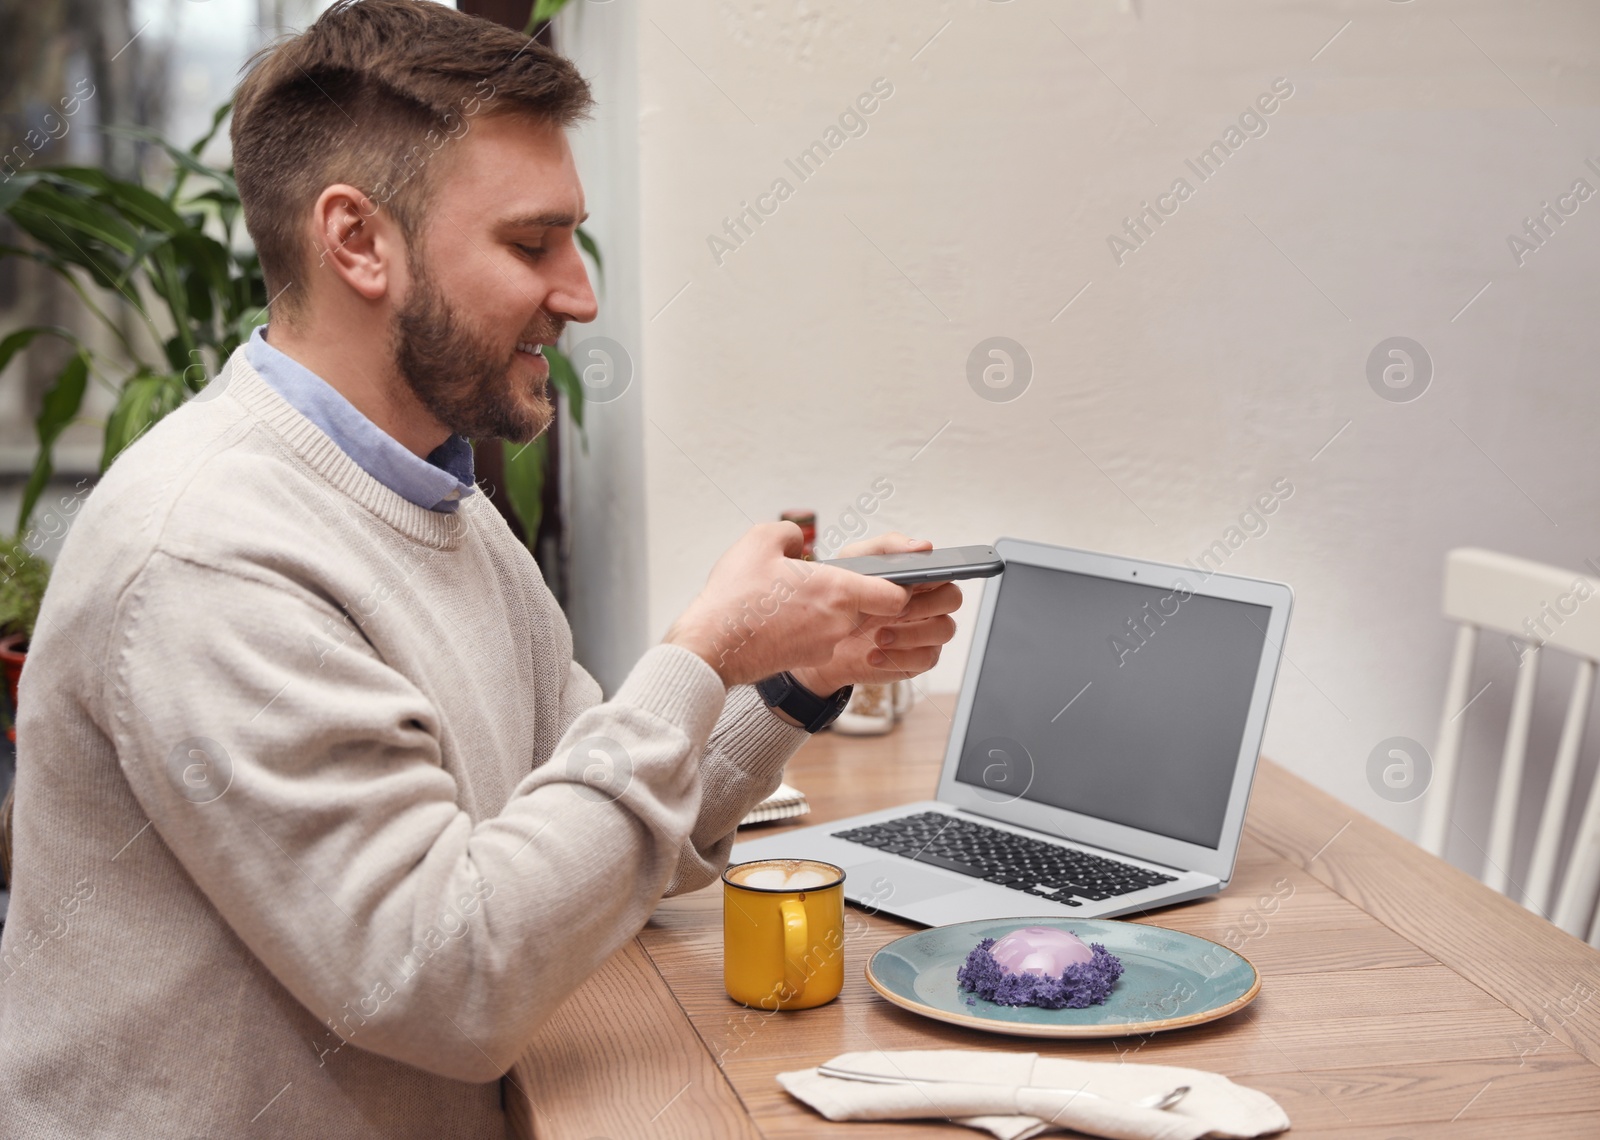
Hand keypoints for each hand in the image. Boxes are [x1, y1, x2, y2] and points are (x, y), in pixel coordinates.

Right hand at [663, 522, 911, 687]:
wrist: (709, 648)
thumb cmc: (735, 597)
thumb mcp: (760, 540)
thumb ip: (791, 534)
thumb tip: (799, 546)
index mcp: (839, 592)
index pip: (896, 596)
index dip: (896, 584)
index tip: (883, 574)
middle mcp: (839, 623)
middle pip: (864, 606)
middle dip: (846, 591)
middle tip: (812, 578)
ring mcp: (824, 646)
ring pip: (838, 621)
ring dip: (822, 609)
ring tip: (786, 597)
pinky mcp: (807, 660)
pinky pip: (818, 637)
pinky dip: (805, 627)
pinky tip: (777, 617)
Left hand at [790, 532, 961, 695]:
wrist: (823, 637)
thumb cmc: (846, 596)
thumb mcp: (856, 562)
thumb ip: (888, 547)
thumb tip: (923, 546)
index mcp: (918, 579)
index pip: (945, 571)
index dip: (938, 574)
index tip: (915, 582)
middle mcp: (928, 605)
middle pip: (952, 599)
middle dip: (926, 604)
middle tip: (897, 609)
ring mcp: (925, 633)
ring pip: (944, 630)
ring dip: (912, 633)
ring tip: (879, 636)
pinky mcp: (915, 659)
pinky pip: (925, 659)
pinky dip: (900, 657)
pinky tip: (874, 654)